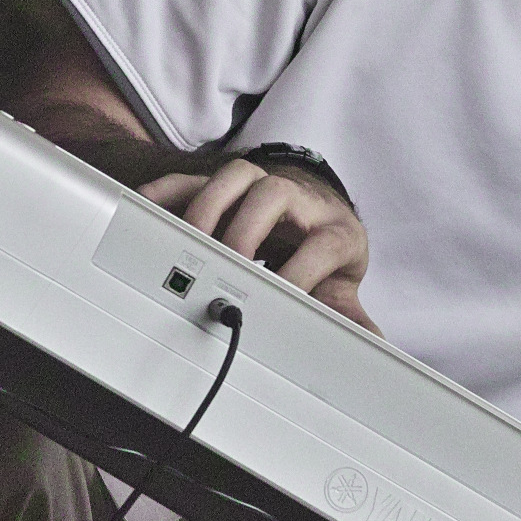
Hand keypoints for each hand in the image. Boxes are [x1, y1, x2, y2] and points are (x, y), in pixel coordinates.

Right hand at [138, 159, 378, 332]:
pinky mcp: (228, 186)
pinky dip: (170, 192)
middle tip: (231, 267)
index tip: (283, 298)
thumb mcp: (343, 283)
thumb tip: (371, 345)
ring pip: (238, 175)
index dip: (303, 271)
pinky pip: (195, 178)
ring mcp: (262, 186)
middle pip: (275, 193)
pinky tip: (148, 209)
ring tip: (193, 243)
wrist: (319, 213)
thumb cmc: (328, 250)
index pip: (324, 244)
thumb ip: (350, 316)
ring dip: (211, 206)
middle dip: (249, 229)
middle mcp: (299, 200)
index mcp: (334, 229)